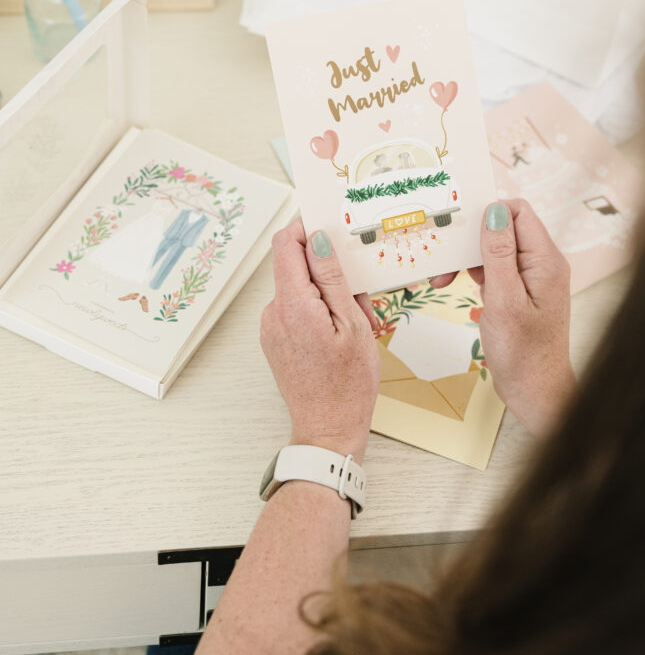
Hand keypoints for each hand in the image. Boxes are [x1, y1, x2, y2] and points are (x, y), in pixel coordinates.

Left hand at [260, 219, 379, 461]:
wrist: (328, 429)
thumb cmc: (347, 384)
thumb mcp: (352, 324)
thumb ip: (331, 277)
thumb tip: (317, 238)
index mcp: (292, 305)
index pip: (285, 244)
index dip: (306, 227)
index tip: (331, 225)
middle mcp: (273, 313)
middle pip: (297, 266)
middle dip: (331, 271)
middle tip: (361, 298)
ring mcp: (271, 327)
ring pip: (300, 289)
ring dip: (329, 295)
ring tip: (357, 324)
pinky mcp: (275, 339)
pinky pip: (297, 309)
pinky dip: (320, 312)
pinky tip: (342, 334)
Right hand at [432, 199, 574, 434]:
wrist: (534, 391)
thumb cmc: (523, 353)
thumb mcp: (504, 300)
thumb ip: (499, 254)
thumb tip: (494, 212)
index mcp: (545, 261)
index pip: (518, 213)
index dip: (488, 214)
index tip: (459, 229)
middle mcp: (541, 264)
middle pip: (504, 229)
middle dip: (471, 239)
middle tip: (444, 257)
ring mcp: (530, 278)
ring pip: (495, 249)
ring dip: (467, 259)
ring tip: (443, 279)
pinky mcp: (518, 292)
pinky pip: (494, 269)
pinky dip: (472, 273)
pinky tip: (455, 286)